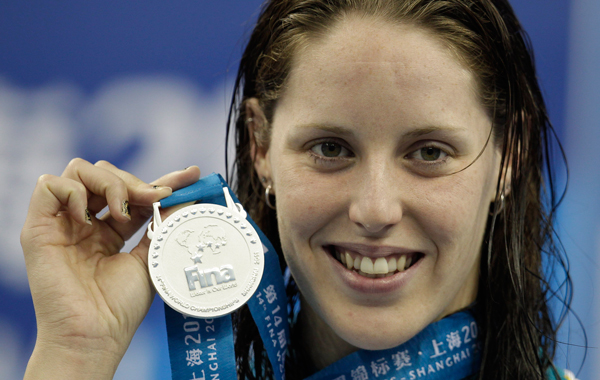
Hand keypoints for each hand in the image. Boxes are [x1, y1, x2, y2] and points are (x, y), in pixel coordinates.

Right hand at [20, 159, 200, 378]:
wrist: (95, 334)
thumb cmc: (120, 305)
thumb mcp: (152, 257)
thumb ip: (165, 224)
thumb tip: (189, 195)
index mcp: (111, 230)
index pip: (134, 192)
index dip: (160, 180)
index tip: (191, 175)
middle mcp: (86, 222)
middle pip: (105, 173)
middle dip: (134, 181)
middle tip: (155, 198)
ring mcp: (62, 223)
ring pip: (78, 171)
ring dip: (109, 182)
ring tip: (122, 211)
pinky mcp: (38, 228)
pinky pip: (48, 186)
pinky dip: (73, 191)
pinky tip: (90, 217)